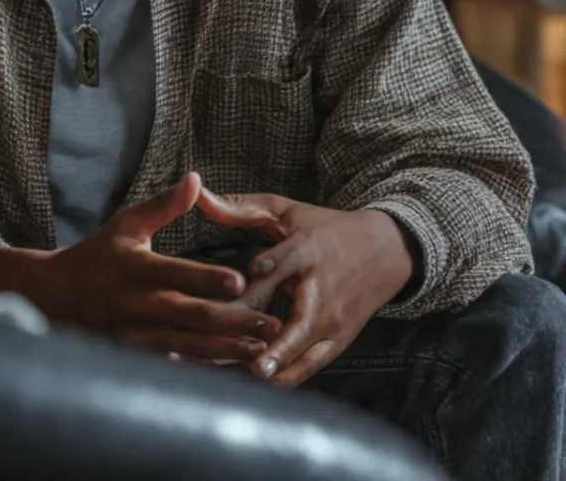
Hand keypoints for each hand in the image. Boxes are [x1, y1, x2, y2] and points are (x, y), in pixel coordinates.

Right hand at [0, 172, 282, 363]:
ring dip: (227, 350)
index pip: (177, 273)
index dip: (208, 278)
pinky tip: (232, 370)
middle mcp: (137, 304)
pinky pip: (176, 365)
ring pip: (189, 345)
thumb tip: (196, 179)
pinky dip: (205, 368)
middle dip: (234, 321)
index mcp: (136, 268)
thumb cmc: (98, 255)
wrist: (56, 297)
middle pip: (191, 315)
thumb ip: (163, 206)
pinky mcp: (137, 356)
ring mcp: (136, 335)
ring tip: (261, 350)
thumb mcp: (126, 224)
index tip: (241, 281)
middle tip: (271, 324)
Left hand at [197, 188, 416, 386]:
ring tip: (251, 380)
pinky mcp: (338, 341)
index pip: (286, 262)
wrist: (386, 252)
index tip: (249, 277)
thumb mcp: (286, 211)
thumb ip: (240, 206)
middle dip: (273, 339)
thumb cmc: (325, 229)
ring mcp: (332, 321)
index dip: (270, 269)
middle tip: (250, 358)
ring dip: (279, 366)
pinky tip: (260, 389)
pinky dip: (288, 376)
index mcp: (307, 252)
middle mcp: (321, 290)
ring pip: (305, 350)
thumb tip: (197, 193)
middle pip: (298, 318)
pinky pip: (311, 365)